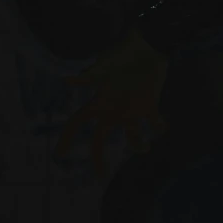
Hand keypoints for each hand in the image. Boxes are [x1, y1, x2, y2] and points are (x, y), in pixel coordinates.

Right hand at [56, 27, 169, 175]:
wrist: (148, 45)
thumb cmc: (124, 53)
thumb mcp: (105, 65)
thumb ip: (89, 76)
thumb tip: (67, 80)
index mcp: (99, 101)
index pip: (78, 122)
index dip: (68, 136)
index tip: (60, 154)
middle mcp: (113, 110)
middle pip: (101, 138)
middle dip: (99, 157)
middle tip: (101, 176)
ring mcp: (131, 109)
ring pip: (132, 136)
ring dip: (138, 144)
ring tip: (144, 147)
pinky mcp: (149, 105)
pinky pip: (155, 123)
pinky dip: (160, 127)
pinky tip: (162, 127)